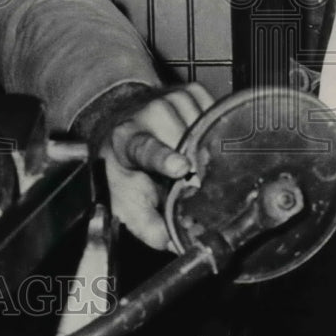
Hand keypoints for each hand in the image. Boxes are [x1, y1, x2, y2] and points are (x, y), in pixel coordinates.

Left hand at [101, 82, 214, 250]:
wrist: (119, 123)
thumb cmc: (124, 166)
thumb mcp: (125, 199)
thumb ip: (149, 226)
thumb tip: (179, 243)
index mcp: (127, 141)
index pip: (146, 149)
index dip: (165, 158)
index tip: (180, 167)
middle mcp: (148, 114)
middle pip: (189, 146)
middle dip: (198, 169)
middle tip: (190, 182)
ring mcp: (171, 99)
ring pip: (208, 131)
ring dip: (206, 151)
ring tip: (187, 158)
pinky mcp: (192, 91)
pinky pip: (217, 116)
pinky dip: (213, 133)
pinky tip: (194, 141)